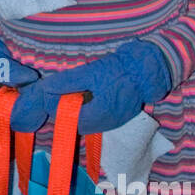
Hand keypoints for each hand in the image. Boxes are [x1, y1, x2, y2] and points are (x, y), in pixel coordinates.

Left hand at [25, 41, 171, 133]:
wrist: (147, 69)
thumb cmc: (119, 70)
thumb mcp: (90, 72)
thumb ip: (68, 82)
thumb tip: (47, 88)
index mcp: (98, 114)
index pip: (69, 120)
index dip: (56, 109)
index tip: (51, 94)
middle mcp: (106, 123)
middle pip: (77, 124)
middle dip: (66, 111)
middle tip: (61, 93)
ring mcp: (114, 122)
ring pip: (87, 123)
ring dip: (77, 111)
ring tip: (75, 92)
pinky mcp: (119, 117)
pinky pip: (98, 119)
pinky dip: (89, 110)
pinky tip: (89, 95)